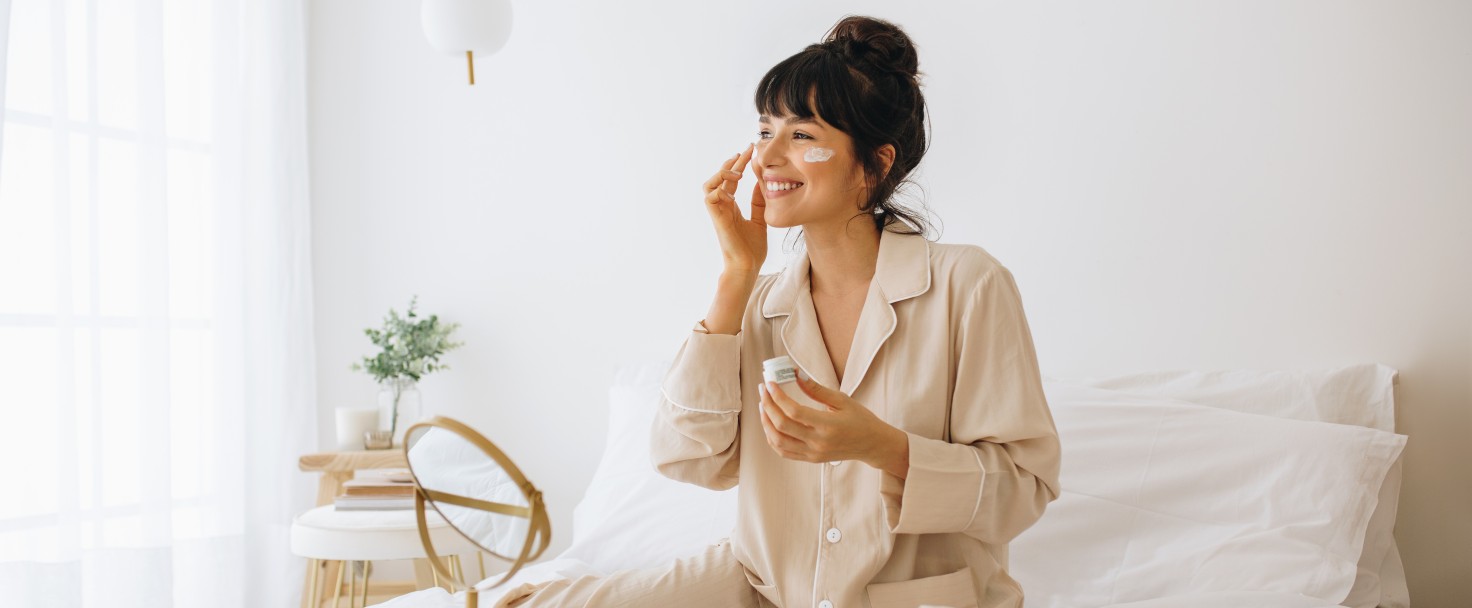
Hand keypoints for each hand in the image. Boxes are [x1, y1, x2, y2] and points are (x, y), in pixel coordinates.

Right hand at [702, 144, 766, 274]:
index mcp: (731, 206)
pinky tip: (732, 192)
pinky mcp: (716, 219)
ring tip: (737, 172)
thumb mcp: (760, 219)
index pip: (731, 179)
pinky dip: (719, 190)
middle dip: (732, 161)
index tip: (751, 150)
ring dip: (721, 174)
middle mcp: (722, 206)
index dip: (739, 163)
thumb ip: (758, 202)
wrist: (748, 266)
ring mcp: (718, 212)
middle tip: (746, 150)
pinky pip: (709, 198)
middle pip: (720, 177)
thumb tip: (761, 183)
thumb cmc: (752, 248)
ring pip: (708, 185)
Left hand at [758, 374, 909, 476]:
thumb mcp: (842, 400)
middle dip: (768, 405)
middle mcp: (818, 442)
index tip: (770, 383)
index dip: (778, 396)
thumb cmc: (861, 420)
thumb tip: (795, 374)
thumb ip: (817, 389)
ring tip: (764, 405)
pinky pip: (784, 451)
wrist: (872, 445)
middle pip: (782, 425)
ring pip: (778, 441)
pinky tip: (770, 423)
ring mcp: (813, 453)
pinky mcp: (811, 459)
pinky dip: (772, 437)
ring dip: (766, 422)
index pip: (794, 411)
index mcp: (828, 425)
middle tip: (763, 390)